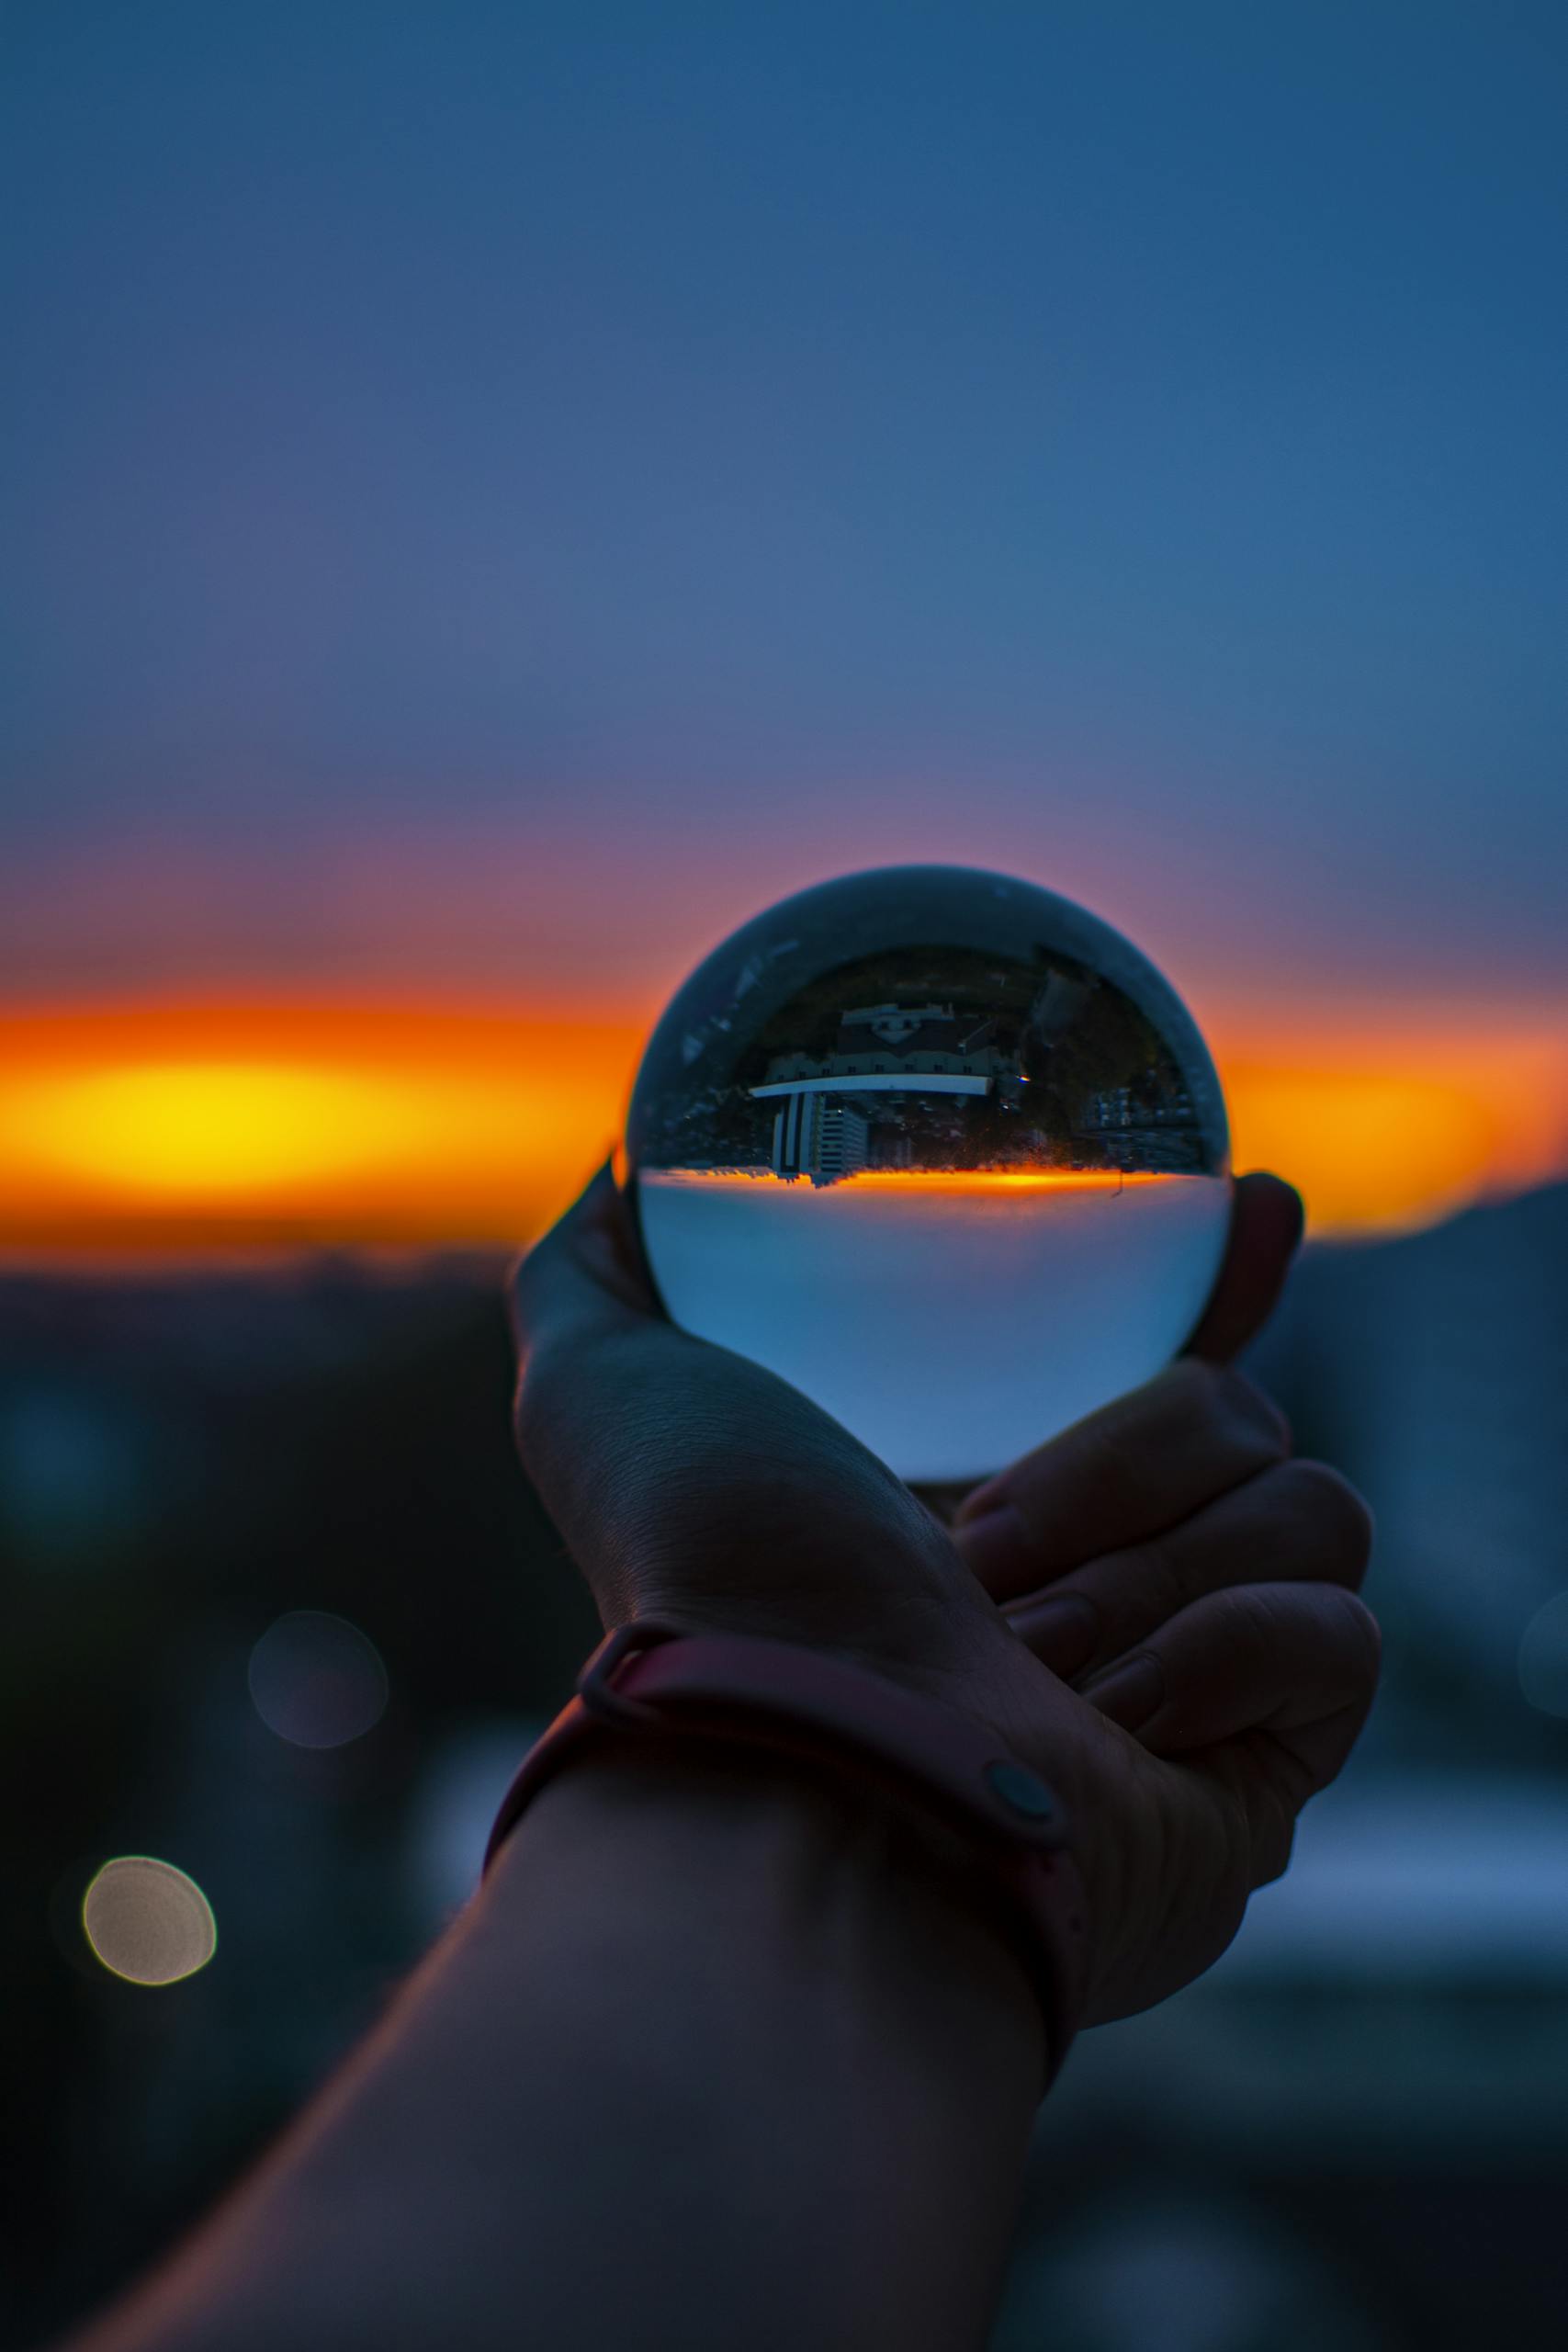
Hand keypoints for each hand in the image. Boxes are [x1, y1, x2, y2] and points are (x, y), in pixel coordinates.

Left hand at [509, 1166, 1378, 2026]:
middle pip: (1243, 1410)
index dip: (1228, 1286)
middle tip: (975, 1556)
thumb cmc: (702, 1581)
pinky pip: (1340, 1631)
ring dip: (1146, 1569)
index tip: (1253, 1204)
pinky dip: (1225, 1651)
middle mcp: (1108, 1592)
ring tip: (1022, 1654)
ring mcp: (1199, 1685)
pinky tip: (1117, 1718)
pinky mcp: (1268, 1774)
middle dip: (1109, 1465)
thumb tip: (625, 1165)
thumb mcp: (608, 1387)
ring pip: (1308, 1504)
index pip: (1170, 1362)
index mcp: (996, 1512)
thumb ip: (600, 1273)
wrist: (799, 1769)